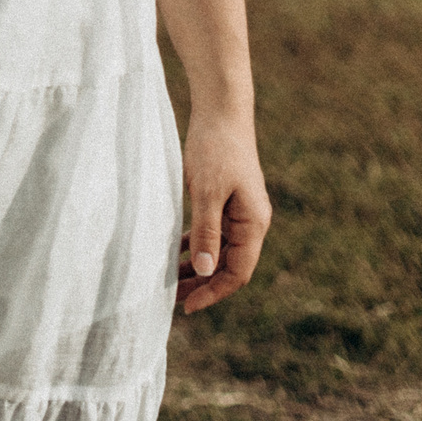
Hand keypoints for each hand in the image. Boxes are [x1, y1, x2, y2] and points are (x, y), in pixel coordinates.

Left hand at [177, 111, 270, 314]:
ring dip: (196, 267)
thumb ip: (206, 231)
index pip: (237, 272)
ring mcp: (240, 212)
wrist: (221, 113)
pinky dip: (195, 245)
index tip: (187, 306)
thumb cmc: (214, 150)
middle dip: (202, 284)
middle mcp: (251, 222)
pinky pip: (212, 233)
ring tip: (168, 280)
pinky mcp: (226, 201)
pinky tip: (174, 251)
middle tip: (171, 299)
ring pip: (218, 250)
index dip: (213, 293)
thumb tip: (205, 271)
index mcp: (253, 224)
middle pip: (228, 265)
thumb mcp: (206, 193)